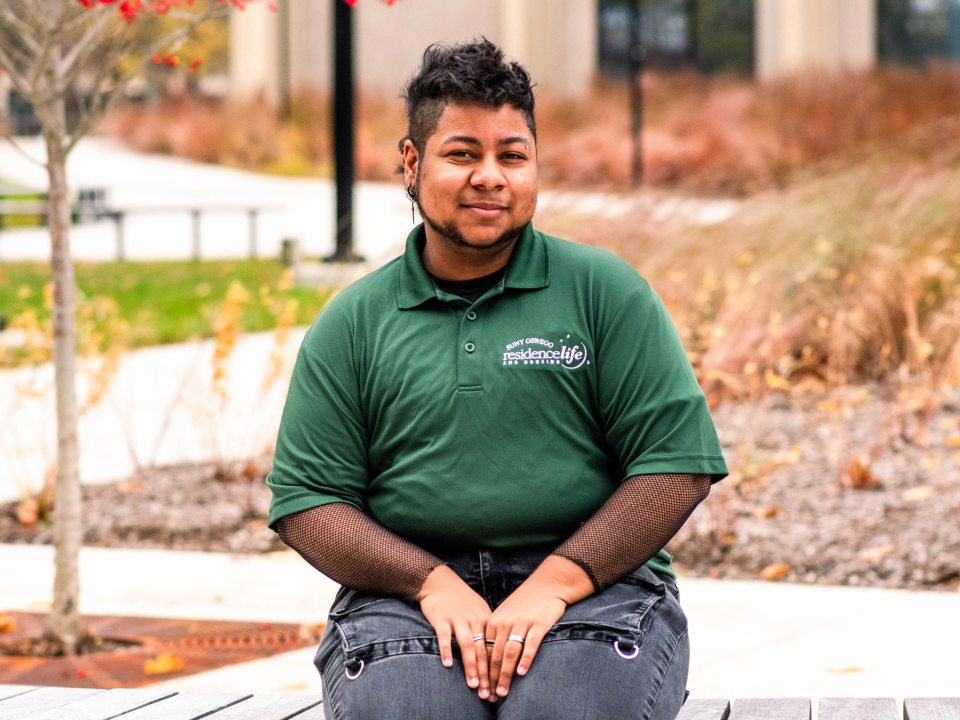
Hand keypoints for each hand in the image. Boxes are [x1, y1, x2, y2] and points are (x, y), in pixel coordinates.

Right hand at [417, 564, 493, 698]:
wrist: (439, 581)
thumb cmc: (460, 599)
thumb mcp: (478, 610)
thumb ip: (486, 630)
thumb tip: (495, 654)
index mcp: (486, 619)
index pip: (494, 648)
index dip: (497, 669)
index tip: (498, 687)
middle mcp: (474, 620)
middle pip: (483, 650)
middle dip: (486, 674)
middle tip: (488, 693)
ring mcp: (458, 619)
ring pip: (467, 645)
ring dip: (471, 666)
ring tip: (473, 684)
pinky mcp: (441, 618)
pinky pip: (444, 636)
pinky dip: (446, 650)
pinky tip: (447, 664)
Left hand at [484, 555, 593, 698]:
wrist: (546, 585)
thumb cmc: (525, 603)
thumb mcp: (506, 615)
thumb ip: (498, 634)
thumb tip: (490, 660)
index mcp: (494, 622)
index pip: (485, 652)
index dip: (483, 672)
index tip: (482, 689)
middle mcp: (505, 623)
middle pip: (496, 655)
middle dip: (492, 678)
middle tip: (490, 696)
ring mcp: (522, 623)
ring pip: (510, 653)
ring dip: (506, 674)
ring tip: (503, 691)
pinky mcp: (538, 624)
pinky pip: (530, 644)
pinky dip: (525, 659)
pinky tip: (521, 672)